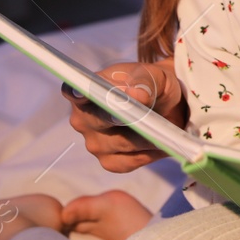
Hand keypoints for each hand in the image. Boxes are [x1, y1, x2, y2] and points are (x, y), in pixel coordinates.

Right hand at [65, 60, 186, 172]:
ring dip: (145, 137)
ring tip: (164, 129)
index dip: (76, 94)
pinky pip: (129, 161)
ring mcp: (94, 143)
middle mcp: (83, 118)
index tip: (81, 93)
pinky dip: (148, 153)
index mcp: (87, 90)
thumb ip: (145, 82)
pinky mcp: (110, 162)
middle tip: (147, 115)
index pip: (73, 92)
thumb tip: (137, 95)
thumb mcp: (154, 77)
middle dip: (125, 117)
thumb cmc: (153, 86)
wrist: (165, 107)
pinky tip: (160, 144)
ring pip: (120, 143)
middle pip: (99, 121)